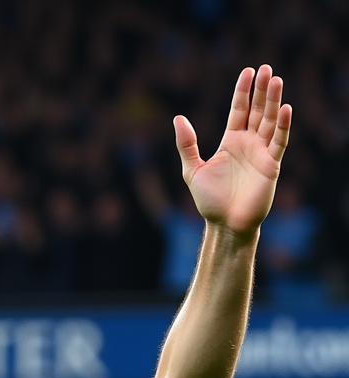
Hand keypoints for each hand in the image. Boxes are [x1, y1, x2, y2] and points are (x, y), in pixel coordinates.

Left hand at [174, 65, 291, 238]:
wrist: (225, 223)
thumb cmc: (209, 200)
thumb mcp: (192, 170)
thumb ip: (187, 145)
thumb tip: (178, 118)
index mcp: (230, 141)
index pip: (239, 110)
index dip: (243, 91)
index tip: (248, 72)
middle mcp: (248, 143)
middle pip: (257, 110)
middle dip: (262, 90)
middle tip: (267, 68)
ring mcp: (261, 152)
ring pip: (270, 121)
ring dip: (274, 101)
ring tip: (276, 80)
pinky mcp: (271, 165)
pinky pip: (279, 142)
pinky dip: (283, 126)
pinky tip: (285, 109)